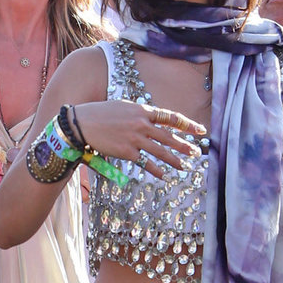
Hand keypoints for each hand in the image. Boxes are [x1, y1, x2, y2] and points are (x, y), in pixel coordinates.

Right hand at [73, 101, 205, 179]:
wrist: (82, 124)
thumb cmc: (102, 114)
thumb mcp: (125, 107)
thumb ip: (142, 113)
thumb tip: (156, 118)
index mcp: (143, 110)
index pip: (171, 117)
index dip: (187, 124)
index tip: (200, 130)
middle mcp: (142, 124)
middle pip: (169, 137)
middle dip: (185, 145)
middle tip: (195, 152)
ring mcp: (135, 139)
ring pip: (160, 151)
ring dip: (174, 160)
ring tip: (184, 166)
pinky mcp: (127, 152)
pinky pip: (146, 163)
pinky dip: (156, 169)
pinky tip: (164, 175)